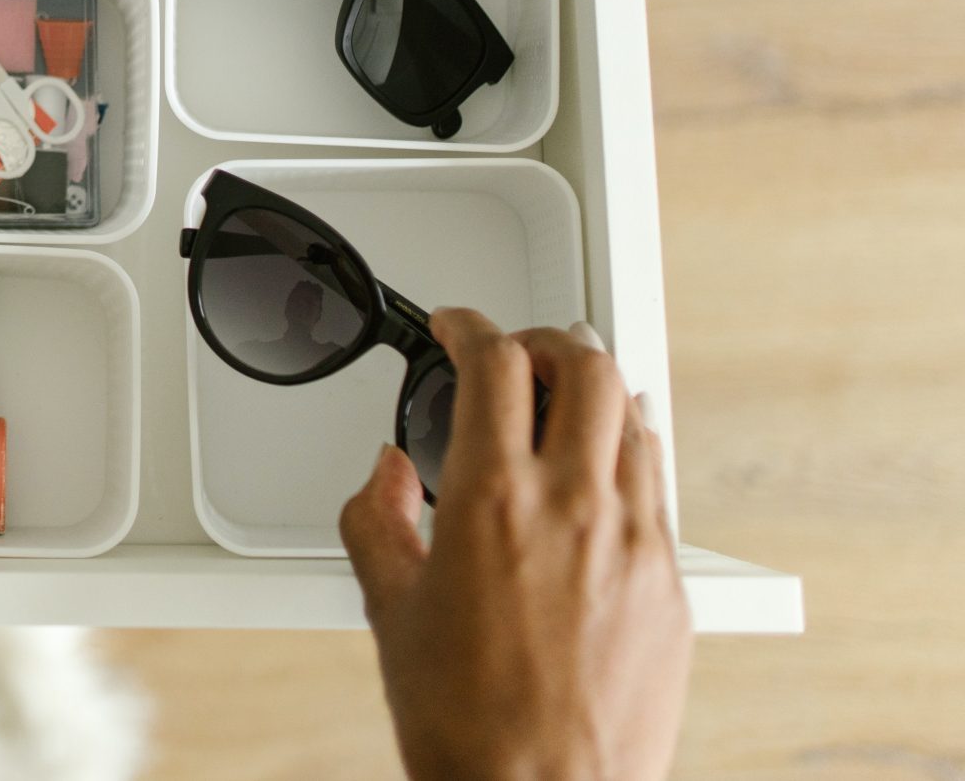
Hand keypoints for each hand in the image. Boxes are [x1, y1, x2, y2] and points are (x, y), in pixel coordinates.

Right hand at [341, 309, 691, 780]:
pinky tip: (607, 467)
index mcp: (494, 500)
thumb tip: (386, 475)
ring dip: (595, 390)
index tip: (457, 328)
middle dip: (545, 339)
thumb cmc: (467, 723)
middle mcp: (575, 508)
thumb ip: (376, 518)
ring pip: (636, 418)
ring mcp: (636, 543)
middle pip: (585, 364)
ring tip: (566, 396)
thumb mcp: (388, 607)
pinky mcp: (673, 586)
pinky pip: (660, 488)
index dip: (470, 325)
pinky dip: (630, 454)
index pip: (495, 361)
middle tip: (516, 350)